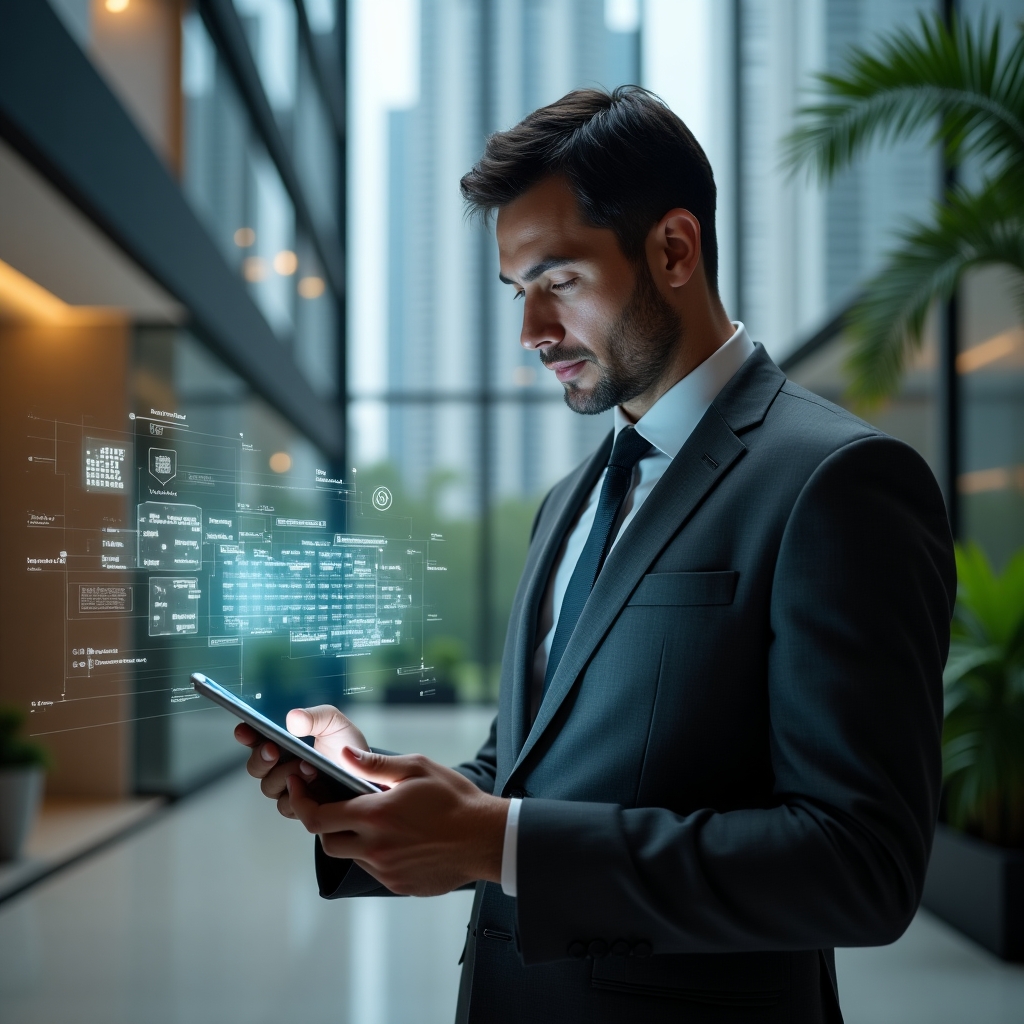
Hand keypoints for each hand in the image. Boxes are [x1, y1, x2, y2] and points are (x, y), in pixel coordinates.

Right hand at [233, 705, 369, 817]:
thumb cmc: (347, 747)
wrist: (368, 774)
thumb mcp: (335, 724)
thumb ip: (315, 717)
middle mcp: (281, 767)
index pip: (256, 739)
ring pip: (269, 787)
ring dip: (285, 775)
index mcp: (284, 744)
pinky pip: (287, 806)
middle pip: (256, 767)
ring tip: (307, 766)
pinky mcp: (301, 809)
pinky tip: (312, 784)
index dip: (246, 735)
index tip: (244, 729)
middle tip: (273, 749)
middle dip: (261, 757)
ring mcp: (289, 789)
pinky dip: (297, 795)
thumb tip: (292, 718)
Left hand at [287, 747, 507, 895]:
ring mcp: (386, 870)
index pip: (318, 816)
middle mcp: (375, 847)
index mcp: (375, 816)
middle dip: (322, 822)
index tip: (298, 786)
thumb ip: (375, 765)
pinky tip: (395, 837)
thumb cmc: (454, 799)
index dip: (302, 801)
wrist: (486, 838)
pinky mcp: (398, 885)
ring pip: (351, 855)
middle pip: (327, 841)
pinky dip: (374, 852)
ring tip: (372, 818)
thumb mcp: (417, 768)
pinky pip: (373, 869)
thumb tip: (343, 755)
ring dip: (351, 837)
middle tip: (332, 803)